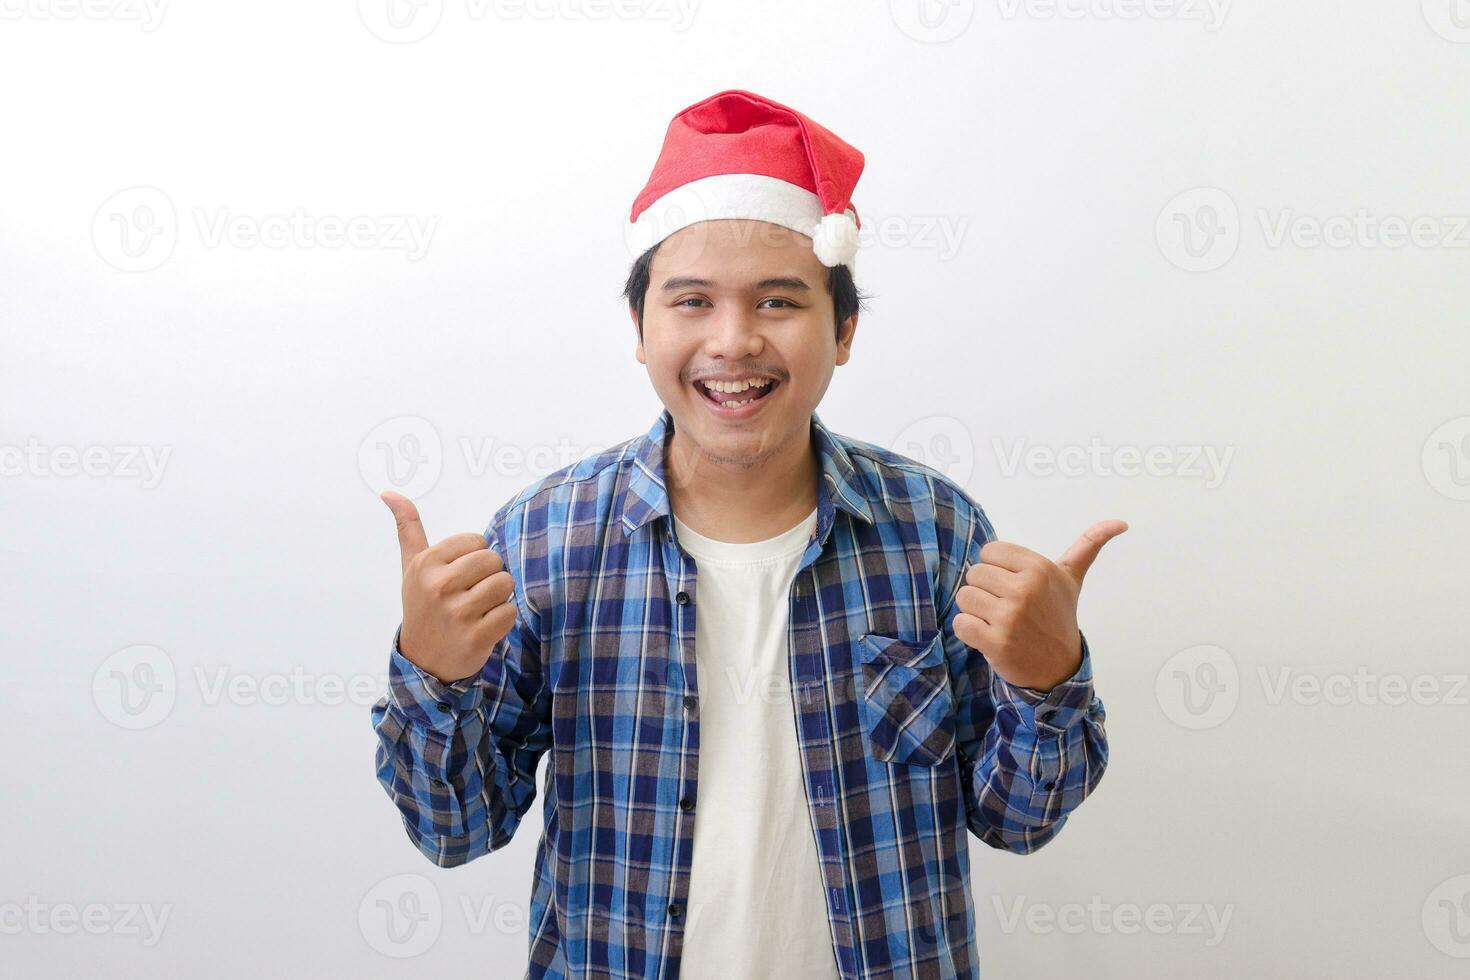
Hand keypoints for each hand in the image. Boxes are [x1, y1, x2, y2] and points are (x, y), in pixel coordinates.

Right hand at [381, 490, 517, 684]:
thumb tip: (388, 491)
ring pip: (505, 584)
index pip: (478, 541)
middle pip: (494, 560)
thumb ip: (407, 527)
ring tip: (477, 610)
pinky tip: (482, 627)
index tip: (458, 577)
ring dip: (498, 598)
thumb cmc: (423, 605)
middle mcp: (438, 586)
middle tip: (470, 595)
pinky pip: (510, 612)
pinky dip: (502, 620)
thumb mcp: (411, 567)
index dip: (475, 558)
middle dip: (489, 576)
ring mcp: (457, 613)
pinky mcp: (475, 637)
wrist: (423, 661)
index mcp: (425, 564)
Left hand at [952, 519, 1127, 691]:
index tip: (1014, 584)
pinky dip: (969, 632)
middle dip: (986, 591)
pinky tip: (989, 636)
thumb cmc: (1058, 615)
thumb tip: (1120, 522)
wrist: (1058, 666)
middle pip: (974, 574)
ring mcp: (1010, 617)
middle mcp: (1025, 589)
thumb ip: (1088, 545)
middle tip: (1007, 606)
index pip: (989, 551)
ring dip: (976, 611)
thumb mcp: (1071, 577)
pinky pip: (960, 623)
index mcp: (1039, 568)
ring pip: (964, 597)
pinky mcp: (996, 642)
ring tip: (998, 621)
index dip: (996, 568)